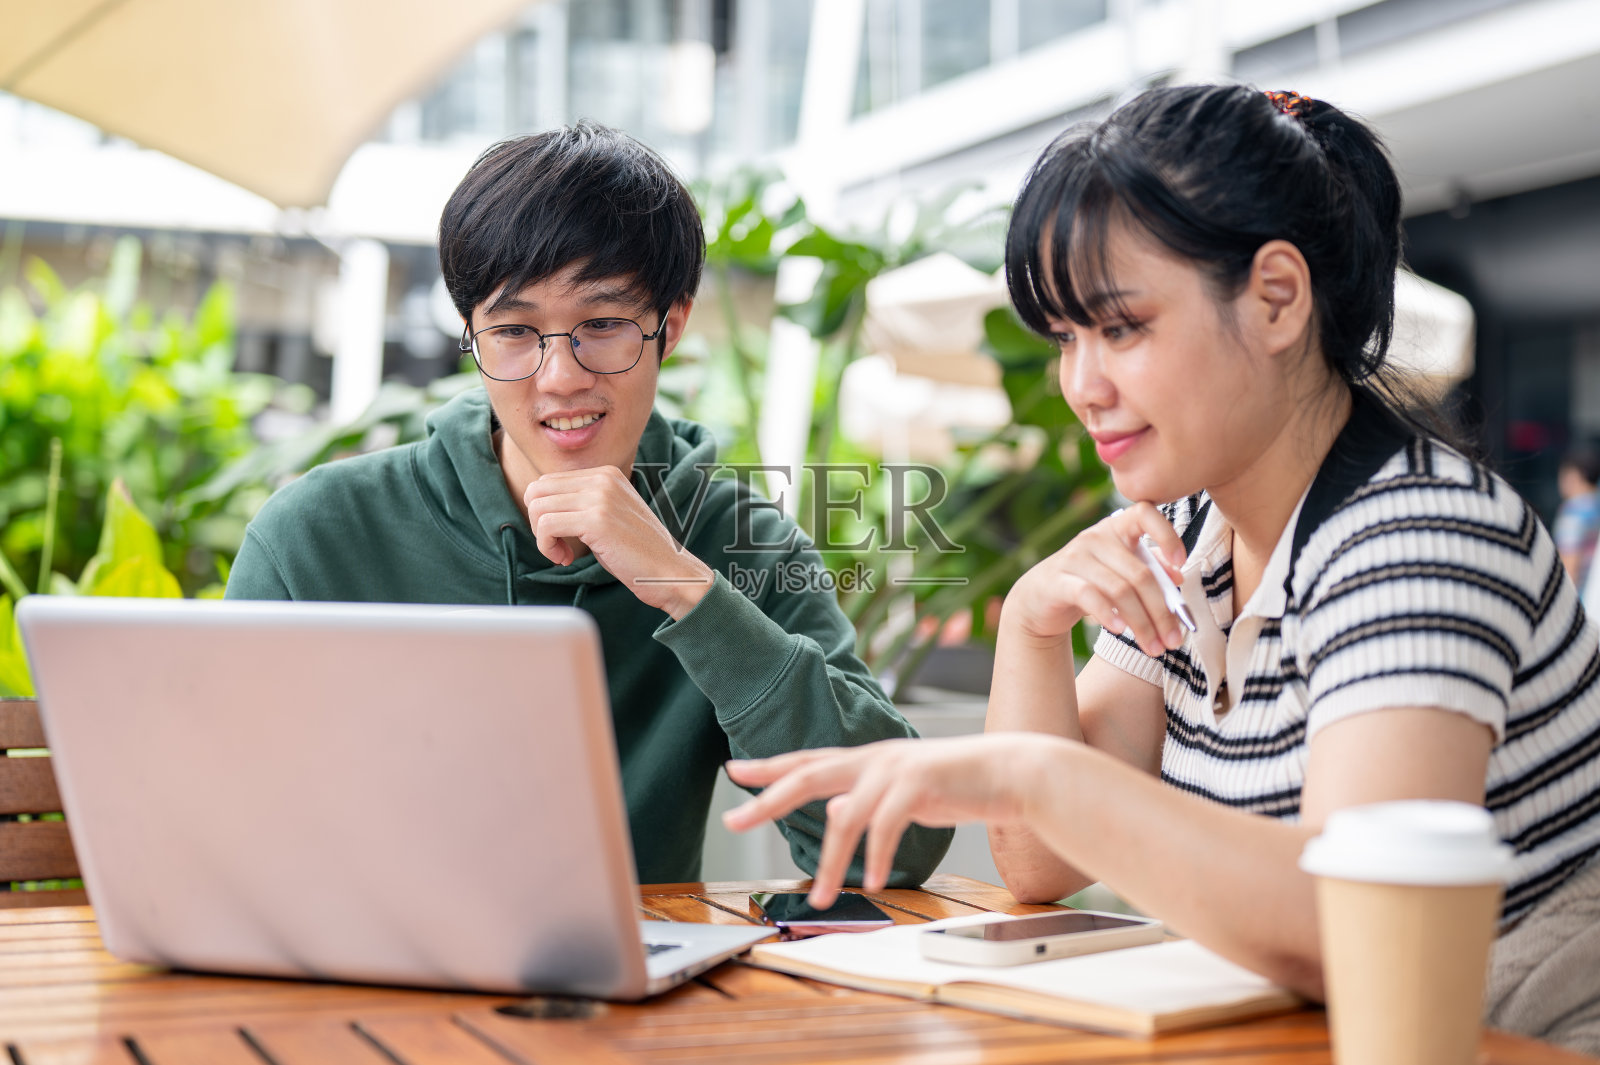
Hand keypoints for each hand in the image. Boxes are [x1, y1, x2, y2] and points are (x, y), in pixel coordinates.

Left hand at [522, 466, 714, 618]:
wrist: (670, 573)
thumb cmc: (638, 553)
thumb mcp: (609, 515)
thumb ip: (582, 503)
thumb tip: (540, 504)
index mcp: (606, 473)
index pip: (548, 482)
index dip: (545, 513)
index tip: (562, 537)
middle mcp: (603, 478)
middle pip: (537, 490)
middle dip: (537, 523)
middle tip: (556, 545)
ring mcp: (600, 497)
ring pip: (537, 507)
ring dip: (542, 537)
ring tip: (562, 554)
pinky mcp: (596, 519)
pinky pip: (546, 526)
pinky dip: (547, 547)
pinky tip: (566, 559)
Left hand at [722, 734, 1068, 906]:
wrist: (1012, 771)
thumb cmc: (960, 784)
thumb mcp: (905, 792)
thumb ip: (870, 802)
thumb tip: (835, 817)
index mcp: (867, 759)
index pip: (807, 760)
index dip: (769, 768)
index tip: (733, 772)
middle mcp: (873, 758)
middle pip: (807, 776)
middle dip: (766, 800)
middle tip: (733, 820)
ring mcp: (894, 769)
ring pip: (845, 817)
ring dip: (831, 862)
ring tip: (822, 897)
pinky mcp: (918, 785)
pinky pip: (884, 826)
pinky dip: (875, 857)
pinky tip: (874, 881)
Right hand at [1004, 502, 1187, 657]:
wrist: (1040, 598)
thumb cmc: (1089, 582)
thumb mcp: (1121, 572)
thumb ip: (1149, 569)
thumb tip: (1178, 577)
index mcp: (1116, 528)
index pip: (1144, 513)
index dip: (1166, 534)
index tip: (1182, 562)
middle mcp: (1095, 537)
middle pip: (1140, 574)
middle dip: (1161, 612)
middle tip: (1174, 641)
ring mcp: (1075, 557)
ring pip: (1120, 591)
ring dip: (1142, 624)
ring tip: (1154, 648)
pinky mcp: (1058, 580)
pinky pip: (1090, 596)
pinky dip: (1109, 615)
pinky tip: (1121, 631)